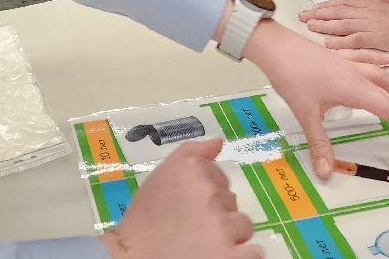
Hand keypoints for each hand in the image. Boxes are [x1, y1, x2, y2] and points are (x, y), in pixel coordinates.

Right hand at [105, 138, 259, 258]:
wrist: (136, 257)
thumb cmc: (144, 219)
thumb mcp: (161, 176)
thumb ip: (191, 153)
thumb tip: (219, 141)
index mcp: (193, 171)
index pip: (220, 179)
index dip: (207, 194)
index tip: (190, 208)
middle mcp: (211, 194)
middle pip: (230, 202)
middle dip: (217, 213)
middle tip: (193, 228)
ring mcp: (224, 227)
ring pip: (243, 226)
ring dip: (229, 235)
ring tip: (205, 244)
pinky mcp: (234, 256)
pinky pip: (253, 252)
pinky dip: (242, 255)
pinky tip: (222, 256)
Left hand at [242, 18, 388, 175]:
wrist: (275, 46)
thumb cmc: (292, 78)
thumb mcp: (306, 114)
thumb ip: (319, 143)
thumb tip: (326, 173)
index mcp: (354, 89)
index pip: (388, 110)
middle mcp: (357, 74)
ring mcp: (348, 63)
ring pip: (381, 75)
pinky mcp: (337, 57)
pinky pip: (366, 59)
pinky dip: (379, 62)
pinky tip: (386, 61)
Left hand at [299, 0, 388, 57]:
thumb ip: (379, 1)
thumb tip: (370, 0)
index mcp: (372, 2)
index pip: (344, 2)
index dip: (328, 5)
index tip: (315, 7)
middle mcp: (368, 11)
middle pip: (338, 11)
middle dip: (319, 13)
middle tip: (303, 16)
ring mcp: (371, 24)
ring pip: (342, 23)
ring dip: (324, 24)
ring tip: (309, 25)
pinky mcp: (377, 38)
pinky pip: (354, 40)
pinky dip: (340, 41)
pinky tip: (328, 43)